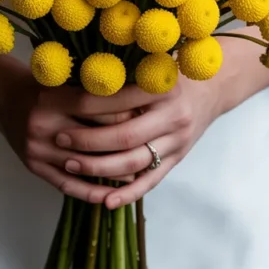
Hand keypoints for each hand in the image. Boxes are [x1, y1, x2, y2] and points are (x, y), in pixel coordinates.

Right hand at [0, 55, 164, 201]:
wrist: (3, 98)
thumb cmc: (42, 84)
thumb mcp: (65, 79)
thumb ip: (94, 89)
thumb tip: (139, 101)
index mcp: (52, 98)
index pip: (98, 106)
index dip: (126, 108)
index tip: (149, 110)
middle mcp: (42, 125)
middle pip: (93, 138)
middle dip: (125, 142)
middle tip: (153, 142)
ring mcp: (36, 150)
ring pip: (84, 166)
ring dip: (113, 171)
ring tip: (140, 171)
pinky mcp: (33, 167)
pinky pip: (67, 185)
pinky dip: (91, 191)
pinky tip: (111, 194)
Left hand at [53, 74, 224, 209]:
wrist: (209, 90)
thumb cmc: (168, 74)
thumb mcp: (149, 66)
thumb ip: (121, 74)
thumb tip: (74, 79)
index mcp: (163, 88)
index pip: (118, 100)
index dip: (88, 106)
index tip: (61, 108)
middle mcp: (173, 116)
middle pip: (125, 136)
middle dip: (88, 141)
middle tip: (60, 139)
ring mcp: (177, 141)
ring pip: (134, 163)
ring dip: (99, 169)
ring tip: (70, 165)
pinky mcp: (176, 160)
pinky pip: (150, 181)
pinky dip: (128, 194)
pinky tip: (105, 201)